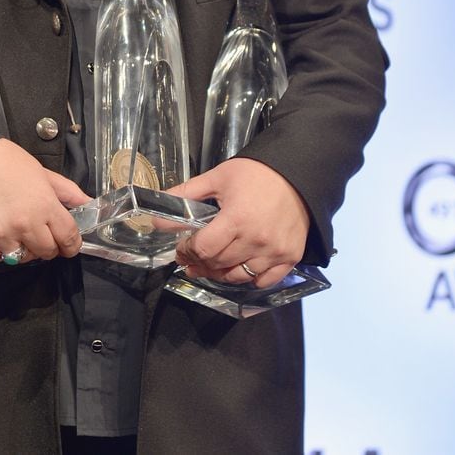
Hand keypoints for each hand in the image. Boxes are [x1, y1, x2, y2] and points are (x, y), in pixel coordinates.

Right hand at [0, 138, 87, 263]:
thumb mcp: (41, 171)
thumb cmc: (4, 162)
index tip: (67, 244)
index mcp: (44, 205)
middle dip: (46, 245)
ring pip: (21, 259)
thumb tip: (87, 204)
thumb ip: (66, 191)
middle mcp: (24, 225)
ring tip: (12, 228)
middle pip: (47, 252)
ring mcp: (0, 236)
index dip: (71, 244)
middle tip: (35, 232)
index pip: (68, 238)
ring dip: (20, 248)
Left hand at [169, 158, 309, 287]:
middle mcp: (256, 240)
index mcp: (236, 219)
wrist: (297, 172)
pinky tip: (238, 269)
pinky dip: (249, 279)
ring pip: (239, 277)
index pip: (204, 248)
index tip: (181, 248)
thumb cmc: (255, 173)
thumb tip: (158, 208)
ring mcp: (275, 252)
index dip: (187, 251)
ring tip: (210, 266)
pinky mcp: (290, 257)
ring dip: (219, 274)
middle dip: (199, 262)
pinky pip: (264, 281)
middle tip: (190, 258)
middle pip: (218, 264)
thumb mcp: (218, 178)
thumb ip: (186, 194)